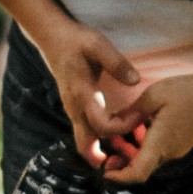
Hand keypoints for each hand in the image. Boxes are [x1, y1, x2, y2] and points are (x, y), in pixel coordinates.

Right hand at [36, 21, 140, 167]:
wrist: (53, 38)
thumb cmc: (77, 41)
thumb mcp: (98, 44)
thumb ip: (116, 63)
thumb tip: (135, 81)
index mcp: (82, 94)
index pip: (102, 125)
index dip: (122, 127)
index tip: (139, 118)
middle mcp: (75, 107)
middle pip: (85, 145)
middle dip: (106, 155)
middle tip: (128, 154)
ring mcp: (72, 110)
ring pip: (83, 141)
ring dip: (101, 151)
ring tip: (125, 150)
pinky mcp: (73, 108)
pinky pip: (83, 132)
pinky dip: (97, 141)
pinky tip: (115, 138)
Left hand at [100, 73, 192, 184]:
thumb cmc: (187, 91)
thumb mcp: (153, 95)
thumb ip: (132, 112)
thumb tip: (113, 124)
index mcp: (160, 143)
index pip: (138, 173)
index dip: (119, 178)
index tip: (105, 172)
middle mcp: (169, 152)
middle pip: (140, 167)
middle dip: (122, 160)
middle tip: (110, 143)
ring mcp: (178, 149)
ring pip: (149, 158)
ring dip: (134, 150)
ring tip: (123, 130)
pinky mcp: (182, 144)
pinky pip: (159, 150)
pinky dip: (145, 144)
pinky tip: (143, 125)